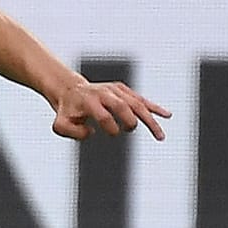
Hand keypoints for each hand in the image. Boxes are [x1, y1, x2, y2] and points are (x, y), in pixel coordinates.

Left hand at [53, 80, 169, 140]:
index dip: (110, 127)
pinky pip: (141, 100)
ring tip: (160, 137)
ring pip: (136, 104)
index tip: (113, 134)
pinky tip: (167, 115)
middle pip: (122, 106)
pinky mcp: (124, 90)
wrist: (71, 90)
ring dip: (150, 120)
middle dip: (129, 120)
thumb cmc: (67, 112)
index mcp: (89, 101)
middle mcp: (104, 93)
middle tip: (129, 130)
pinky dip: (154, 108)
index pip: (103, 115)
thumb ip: (71, 132)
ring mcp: (116, 91)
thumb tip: (92, 132)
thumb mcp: (60, 125)